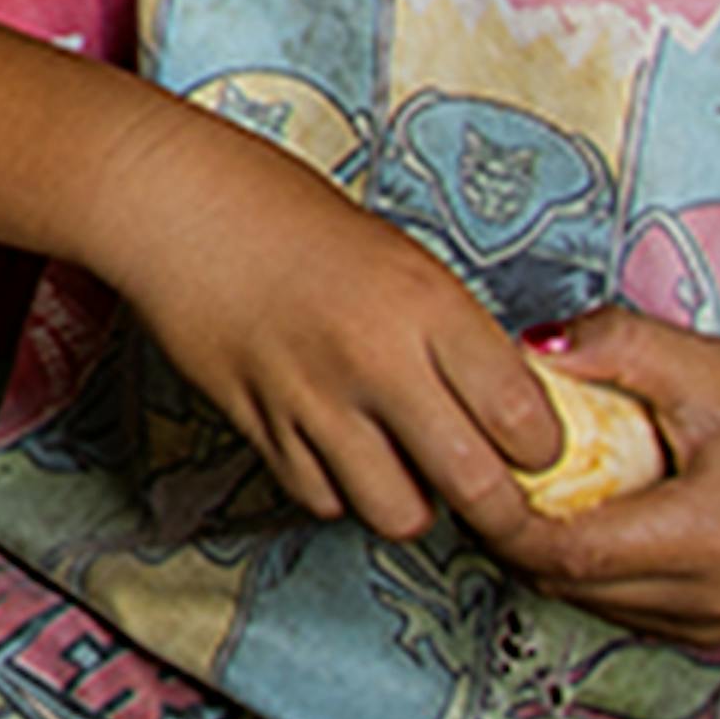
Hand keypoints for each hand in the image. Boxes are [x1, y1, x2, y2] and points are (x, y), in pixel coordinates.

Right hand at [81, 114, 559, 547]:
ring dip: (414, 503)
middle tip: (498, 499)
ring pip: (398, 513)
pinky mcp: (260, 424)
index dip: (542, 449)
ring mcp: (315, 399)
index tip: (533, 447)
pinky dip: (340, 488)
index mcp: (429, 306)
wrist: (177, 205)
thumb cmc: (289, 216)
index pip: (527, 422)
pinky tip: (340, 451)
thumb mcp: (403, 261)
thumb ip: (454, 336)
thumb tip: (503, 411)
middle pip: (477, 488)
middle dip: (502, 511)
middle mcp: (379, 360)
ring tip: (409, 472)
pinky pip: (322, 497)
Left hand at [472, 309, 719, 647]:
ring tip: (520, 483)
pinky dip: (585, 565)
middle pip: (563, 581)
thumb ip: (615, 347)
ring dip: (542, 550)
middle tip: (475, 464)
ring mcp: (710, 624)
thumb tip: (523, 345)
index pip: (564, 551)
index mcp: (704, 539)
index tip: (467, 462)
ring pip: (584, 600)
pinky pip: (619, 605)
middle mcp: (705, 598)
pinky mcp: (712, 627)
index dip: (499, 514)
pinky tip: (578, 512)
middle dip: (508, 529)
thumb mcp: (710, 366)